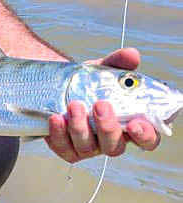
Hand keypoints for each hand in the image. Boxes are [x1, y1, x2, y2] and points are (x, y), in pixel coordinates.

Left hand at [45, 46, 160, 163]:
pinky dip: (59, 133)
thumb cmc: (91, 83)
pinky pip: (63, 147)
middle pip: (115, 147)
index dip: (145, 135)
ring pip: (87, 147)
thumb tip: (132, 55)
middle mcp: (110, 140)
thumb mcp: (104, 70)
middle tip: (100, 105)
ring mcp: (88, 147)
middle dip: (107, 128)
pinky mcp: (66, 148)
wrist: (59, 85)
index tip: (135, 123)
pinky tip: (56, 118)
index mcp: (129, 124)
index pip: (146, 139)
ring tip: (74, 105)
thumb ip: (119, 63)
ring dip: (80, 128)